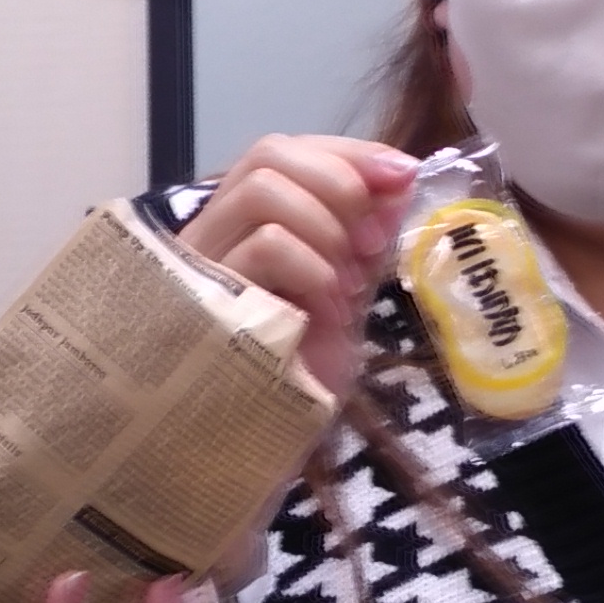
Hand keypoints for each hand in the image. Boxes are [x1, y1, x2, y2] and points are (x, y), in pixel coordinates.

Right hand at [180, 134, 418, 397]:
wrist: (271, 450)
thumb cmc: (301, 375)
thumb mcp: (346, 292)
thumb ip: (367, 237)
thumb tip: (398, 177)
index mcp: (241, 227)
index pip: (280, 152)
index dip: (346, 152)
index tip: (403, 172)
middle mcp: (210, 236)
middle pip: (266, 154)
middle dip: (340, 183)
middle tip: (374, 242)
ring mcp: (200, 266)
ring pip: (262, 190)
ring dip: (327, 228)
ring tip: (349, 284)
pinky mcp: (204, 300)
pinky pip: (265, 245)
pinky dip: (315, 268)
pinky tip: (329, 311)